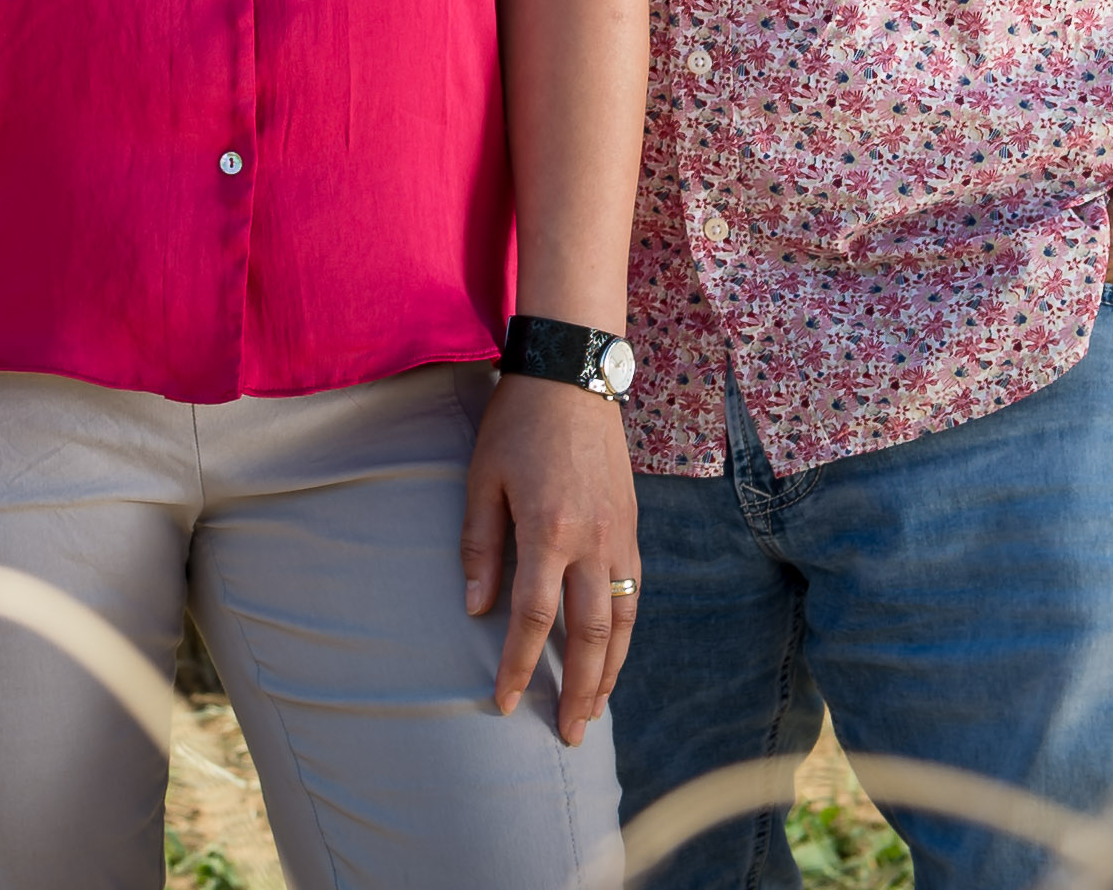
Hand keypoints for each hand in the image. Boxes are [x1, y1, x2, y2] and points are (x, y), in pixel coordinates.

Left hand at [460, 377, 637, 745]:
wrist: (573, 379)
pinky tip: (612, 656)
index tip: (502, 701)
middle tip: (565, 733)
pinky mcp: (633, 529)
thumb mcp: (482, 480)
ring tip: (593, 711)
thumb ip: (480, 546)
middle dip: (577, 690)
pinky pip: (635, 595)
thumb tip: (477, 610)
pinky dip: (625, 635)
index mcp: (548, 530)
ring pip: (622, 622)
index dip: (518, 665)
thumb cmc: (516, 426)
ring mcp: (620, 537)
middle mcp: (592, 542)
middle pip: (589, 635)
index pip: (534, 619)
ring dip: (609, 672)